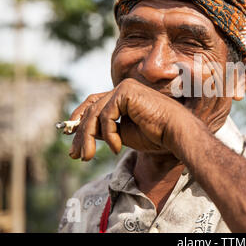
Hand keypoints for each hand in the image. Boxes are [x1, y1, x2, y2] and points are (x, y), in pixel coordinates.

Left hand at [67, 78, 191, 160]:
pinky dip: (108, 134)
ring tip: (87, 156)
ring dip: (88, 138)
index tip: (69, 136)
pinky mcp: (126, 92)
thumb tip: (84, 134)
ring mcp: (124, 88)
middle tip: (74, 154)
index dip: (79, 119)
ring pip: (94, 113)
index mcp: (123, 97)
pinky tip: (115, 147)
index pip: (94, 103)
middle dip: (80, 133)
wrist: (175, 132)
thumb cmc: (155, 136)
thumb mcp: (123, 135)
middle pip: (91, 109)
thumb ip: (105, 130)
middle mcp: (122, 89)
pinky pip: (106, 115)